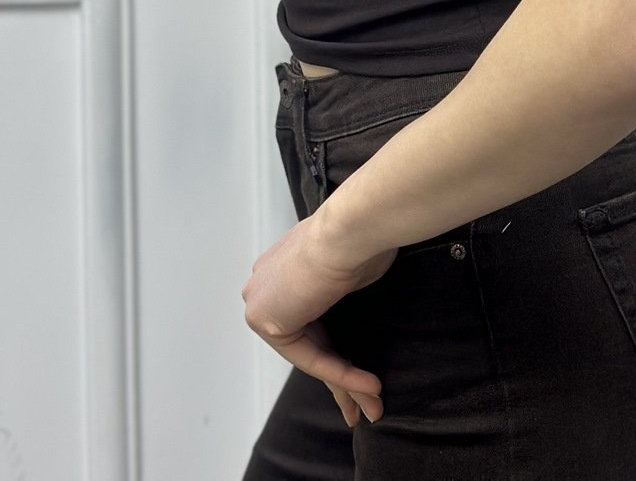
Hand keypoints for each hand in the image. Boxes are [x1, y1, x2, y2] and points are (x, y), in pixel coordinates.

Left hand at [241, 208, 398, 428]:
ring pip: (311, 355)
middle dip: (340, 380)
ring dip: (346, 385)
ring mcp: (263, 303)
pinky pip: (311, 359)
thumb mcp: (347, 267)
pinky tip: (368, 388)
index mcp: (280, 267)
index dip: (335, 352)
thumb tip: (348, 297)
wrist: (351, 229)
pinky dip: (342, 376)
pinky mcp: (271, 321)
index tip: (358, 373)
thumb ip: (337, 288)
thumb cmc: (358, 236)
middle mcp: (265, 284)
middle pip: (308, 344)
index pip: (307, 321)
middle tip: (363, 406)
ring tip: (373, 407)